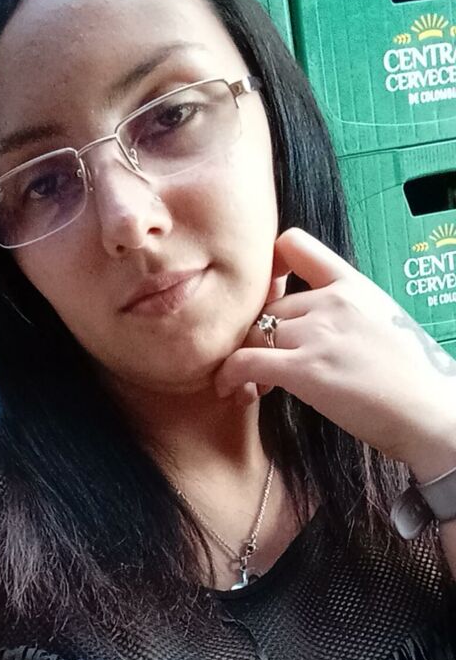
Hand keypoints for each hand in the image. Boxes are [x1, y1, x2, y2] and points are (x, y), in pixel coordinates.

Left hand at [214, 228, 455, 471]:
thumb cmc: (413, 379)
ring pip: (250, 333)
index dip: (267, 267)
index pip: (293, 245)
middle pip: (265, 306)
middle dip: (254, 334)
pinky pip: (244, 361)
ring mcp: (317, 333)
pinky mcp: (304, 369)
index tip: (263, 299)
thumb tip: (314, 331)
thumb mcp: (382, 324)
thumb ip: (344, 316)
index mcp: (352, 285)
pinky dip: (228, 376)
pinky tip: (228, 390)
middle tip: (257, 366)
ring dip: (241, 358)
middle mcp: (330, 301)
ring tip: (248, 385)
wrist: (433, 414)